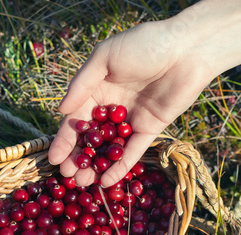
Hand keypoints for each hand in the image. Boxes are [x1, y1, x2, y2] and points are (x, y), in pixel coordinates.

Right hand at [48, 19, 212, 187]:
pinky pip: (133, 150)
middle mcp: (111, 107)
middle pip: (90, 137)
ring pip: (109, 147)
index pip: (75, 119)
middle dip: (78, 157)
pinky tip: (107, 180)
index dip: (64, 140)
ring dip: (96, 166)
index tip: (53, 158)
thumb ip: (81, 83)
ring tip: (83, 183)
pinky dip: (120, 166)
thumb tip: (60, 110)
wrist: (187, 48)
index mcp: (96, 89)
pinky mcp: (150, 128)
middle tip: (68, 176)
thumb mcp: (105, 57)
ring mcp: (130, 119)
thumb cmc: (144, 45)